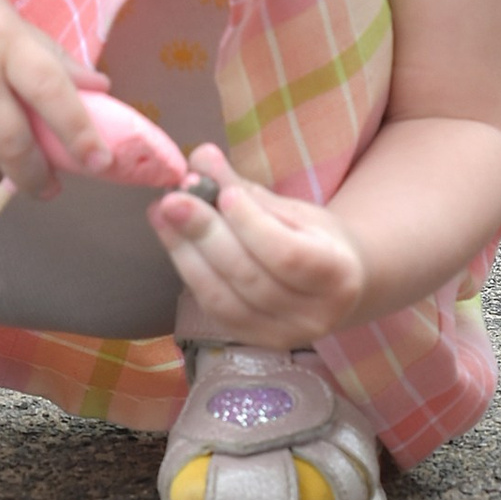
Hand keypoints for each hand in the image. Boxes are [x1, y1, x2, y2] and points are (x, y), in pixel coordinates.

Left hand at [148, 147, 367, 349]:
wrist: (335, 285)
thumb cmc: (315, 238)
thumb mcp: (291, 208)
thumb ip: (244, 188)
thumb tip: (200, 157)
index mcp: (338, 275)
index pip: (288, 254)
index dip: (250, 225)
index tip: (221, 193)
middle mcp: (314, 315)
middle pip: (250, 277)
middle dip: (206, 235)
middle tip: (173, 199)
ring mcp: (282, 335)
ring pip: (224, 297)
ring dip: (186, 252)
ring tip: (162, 214)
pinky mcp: (253, 342)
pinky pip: (213, 308)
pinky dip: (189, 270)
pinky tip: (173, 240)